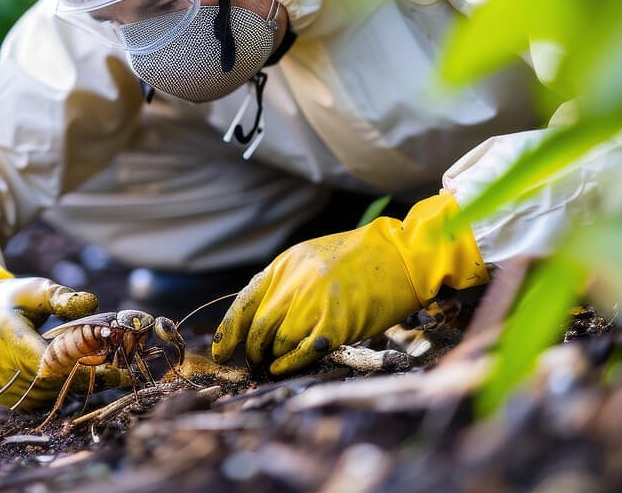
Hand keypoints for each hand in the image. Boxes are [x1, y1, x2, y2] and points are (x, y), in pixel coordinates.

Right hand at [0, 232, 125, 408]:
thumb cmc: (13, 300)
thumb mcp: (36, 289)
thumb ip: (63, 297)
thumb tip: (93, 303)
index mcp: (7, 333)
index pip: (48, 359)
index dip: (81, 365)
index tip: (112, 365)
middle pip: (50, 381)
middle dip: (85, 377)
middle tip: (117, 373)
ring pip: (45, 395)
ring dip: (73, 386)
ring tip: (99, 374)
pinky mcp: (1, 395)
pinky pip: (36, 402)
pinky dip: (56, 393)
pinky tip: (71, 379)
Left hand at [210, 192, 487, 375]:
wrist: (401, 255)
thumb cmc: (360, 261)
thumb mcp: (312, 261)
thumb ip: (287, 284)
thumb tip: (263, 320)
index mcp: (285, 265)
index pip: (245, 301)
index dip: (228, 331)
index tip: (220, 350)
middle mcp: (294, 282)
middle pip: (259, 326)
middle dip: (253, 349)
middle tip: (255, 361)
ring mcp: (315, 302)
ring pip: (278, 341)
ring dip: (273, 357)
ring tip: (274, 364)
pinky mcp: (336, 322)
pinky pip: (302, 351)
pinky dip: (290, 363)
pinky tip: (285, 367)